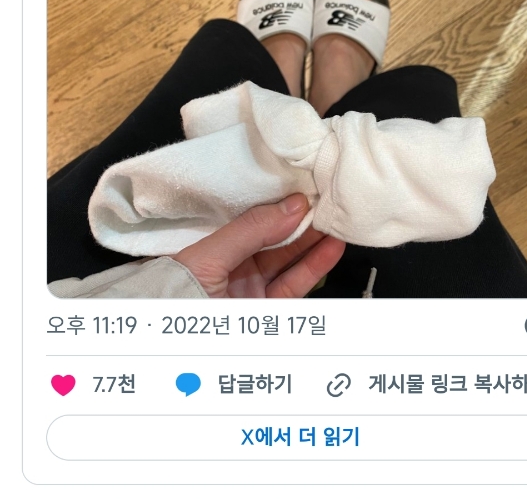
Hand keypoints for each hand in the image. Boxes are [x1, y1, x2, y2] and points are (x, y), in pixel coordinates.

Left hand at [170, 193, 344, 297]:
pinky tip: (331, 247)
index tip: (303, 190)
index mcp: (215, 250)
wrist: (174, 352)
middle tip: (326, 200)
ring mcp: (252, 292)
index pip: (253, 222)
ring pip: (290, 261)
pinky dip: (316, 265)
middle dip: (301, 221)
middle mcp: (235, 270)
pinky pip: (296, 285)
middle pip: (275, 240)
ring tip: (336, 219)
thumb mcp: (209, 256)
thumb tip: (293, 206)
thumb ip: (250, 230)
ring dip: (314, 241)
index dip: (278, 207)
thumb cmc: (178, 296)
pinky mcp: (269, 313)